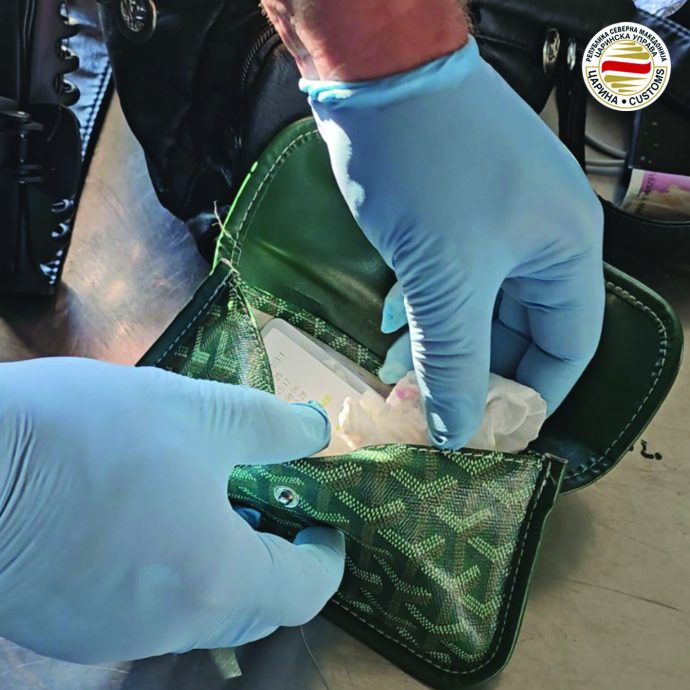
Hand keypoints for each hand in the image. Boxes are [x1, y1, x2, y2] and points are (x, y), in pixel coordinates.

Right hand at [0, 358, 343, 662]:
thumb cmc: (91, 435)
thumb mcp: (198, 412)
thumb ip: (271, 425)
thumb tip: (318, 429)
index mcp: (215, 580)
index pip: (305, 590)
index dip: (327, 555)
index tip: (324, 521)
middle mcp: (169, 626)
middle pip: (253, 608)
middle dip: (276, 561)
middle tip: (268, 508)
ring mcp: (112, 636)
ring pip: (197, 612)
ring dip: (221, 566)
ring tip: (208, 503)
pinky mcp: (68, 627)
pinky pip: (145, 611)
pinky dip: (170, 574)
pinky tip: (146, 522)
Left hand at [303, 38, 603, 448]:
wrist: (377, 73)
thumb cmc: (425, 171)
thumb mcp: (444, 279)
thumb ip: (451, 362)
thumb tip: (455, 431)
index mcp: (565, 251)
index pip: (567, 347)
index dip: (530, 395)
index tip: (490, 431)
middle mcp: (541, 236)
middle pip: (520, 328)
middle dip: (473, 370)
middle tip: (431, 408)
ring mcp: (497, 218)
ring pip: (479, 303)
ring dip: (442, 340)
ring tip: (398, 376)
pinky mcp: (455, 206)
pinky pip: (452, 272)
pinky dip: (426, 303)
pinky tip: (392, 322)